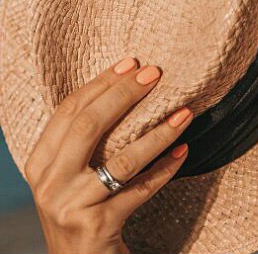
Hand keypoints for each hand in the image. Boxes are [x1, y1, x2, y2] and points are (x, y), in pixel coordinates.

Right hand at [24, 57, 193, 253]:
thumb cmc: (84, 211)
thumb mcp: (72, 176)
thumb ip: (84, 142)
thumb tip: (126, 87)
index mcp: (40, 163)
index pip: (69, 112)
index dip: (101, 83)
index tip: (131, 63)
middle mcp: (49, 184)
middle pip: (88, 126)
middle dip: (125, 95)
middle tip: (156, 74)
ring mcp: (71, 206)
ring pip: (121, 159)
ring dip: (158, 133)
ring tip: (186, 113)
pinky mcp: (97, 226)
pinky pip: (140, 190)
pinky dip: (165, 169)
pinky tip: (184, 151)